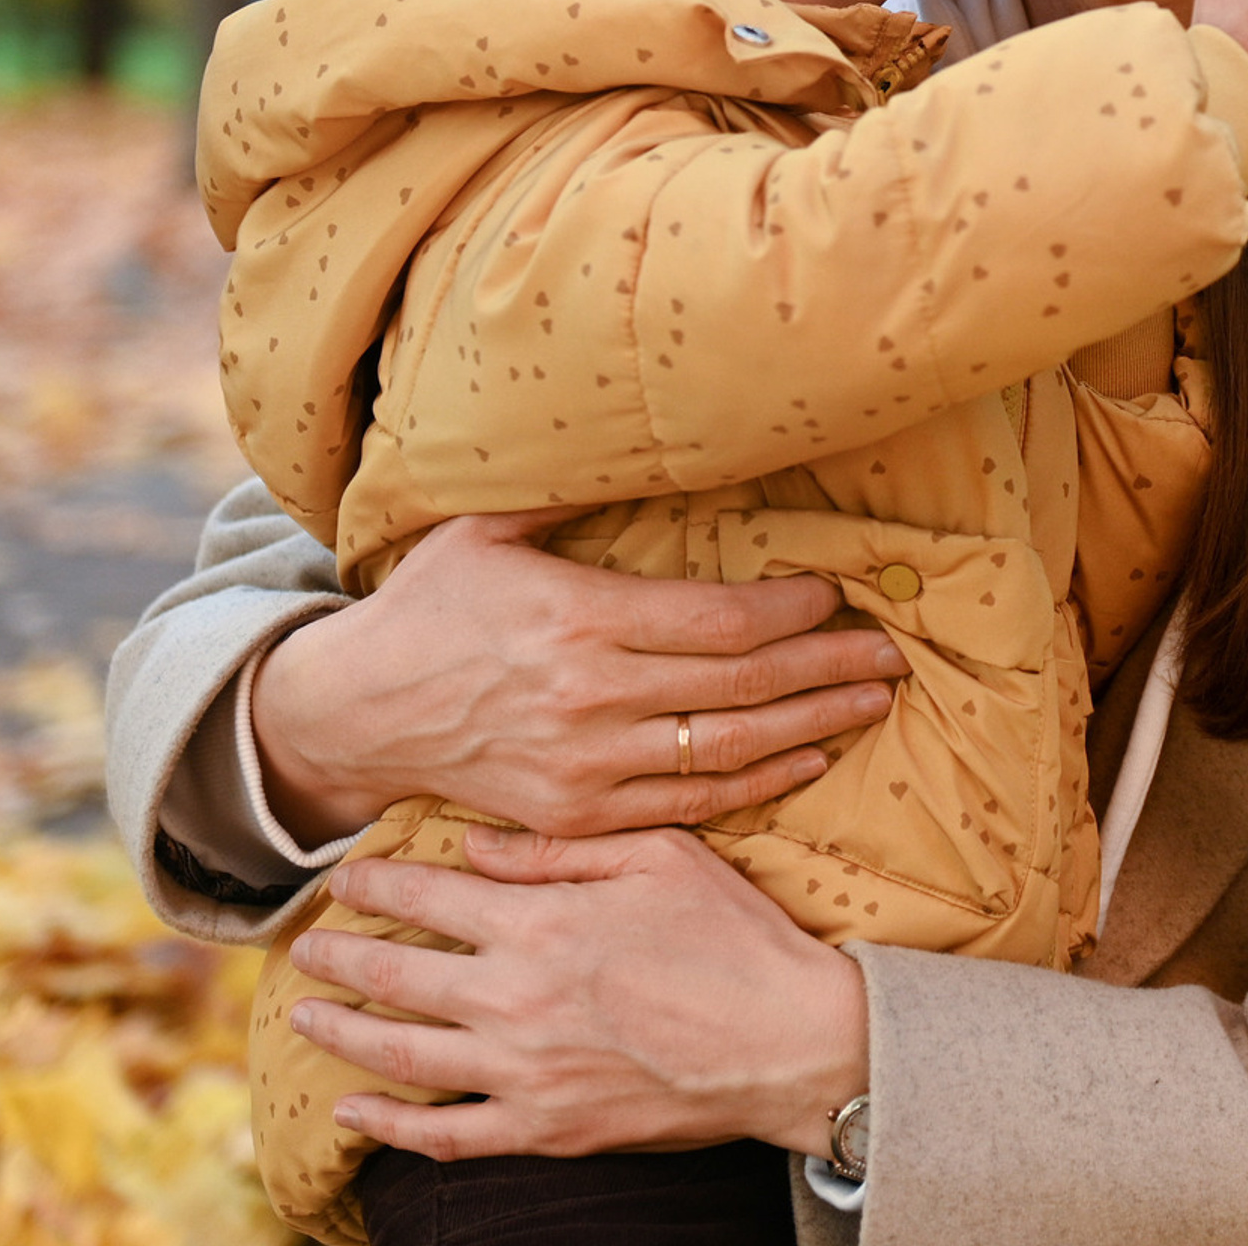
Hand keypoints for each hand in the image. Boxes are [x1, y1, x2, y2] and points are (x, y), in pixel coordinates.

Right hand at [249, 510, 907, 843]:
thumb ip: (565, 490)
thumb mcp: (483, 529)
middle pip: (741, 689)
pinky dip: (755, 786)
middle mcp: (591, 698)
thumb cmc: (428, 607)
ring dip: (812, 727)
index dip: (789, 611)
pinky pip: (686, 806)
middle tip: (894, 651)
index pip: (717, 622)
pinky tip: (804, 760)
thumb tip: (636, 431)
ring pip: (727, 753)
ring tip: (872, 701)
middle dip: (828, 667)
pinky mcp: (576, 815)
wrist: (354, 716)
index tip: (836, 592)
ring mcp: (585, 766)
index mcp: (580, 620)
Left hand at [289, 826, 865, 1159]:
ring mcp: (522, 1072)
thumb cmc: (732, 934)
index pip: (432, 898)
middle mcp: (514, 998)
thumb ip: (560, 850)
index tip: (342, 877)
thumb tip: (475, 846)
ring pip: (402, 1057)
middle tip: (303, 947)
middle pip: (399, 976)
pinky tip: (353, 1112)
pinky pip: (444, 1136)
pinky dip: (388, 1128)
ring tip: (306, 1017)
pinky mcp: (543, 1129)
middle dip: (341, 958)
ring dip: (344, 1034)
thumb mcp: (660, 856)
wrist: (785, 1041)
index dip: (378, 885)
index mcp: (542, 922)